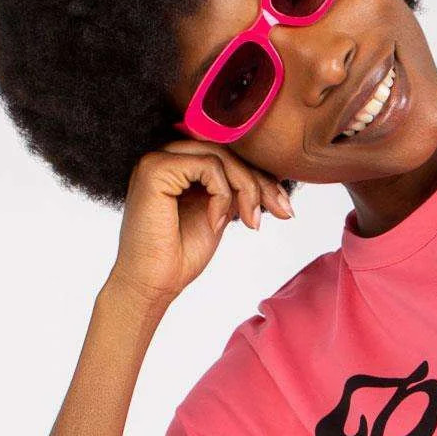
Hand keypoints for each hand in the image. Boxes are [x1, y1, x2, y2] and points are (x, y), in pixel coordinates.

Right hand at [106, 138, 293, 309]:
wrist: (152, 283)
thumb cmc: (180, 256)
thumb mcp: (219, 215)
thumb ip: (234, 191)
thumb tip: (269, 179)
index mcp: (179, 166)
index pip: (228, 157)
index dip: (260, 177)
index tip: (284, 206)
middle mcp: (166, 157)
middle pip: (227, 152)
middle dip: (262, 182)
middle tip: (283, 212)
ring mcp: (158, 160)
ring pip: (221, 155)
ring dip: (247, 189)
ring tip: (251, 222)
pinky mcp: (155, 168)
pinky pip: (208, 166)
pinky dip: (222, 195)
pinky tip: (216, 223)